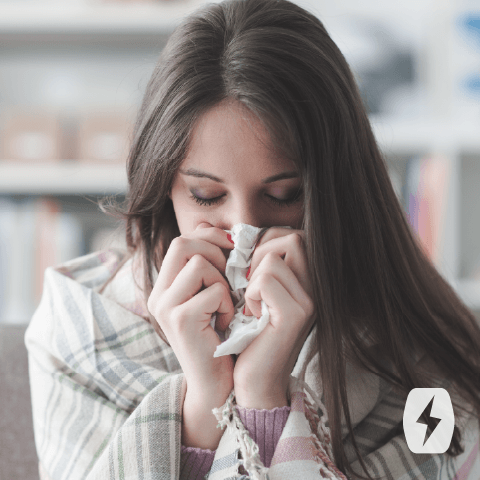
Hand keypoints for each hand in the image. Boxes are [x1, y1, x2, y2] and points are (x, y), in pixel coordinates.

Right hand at [146, 222, 235, 448]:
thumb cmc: (219, 336)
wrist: (215, 383)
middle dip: (216, 251)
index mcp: (164, 287)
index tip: (232, 247)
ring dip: (222, 281)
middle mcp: (158, 294)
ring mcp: (165, 307)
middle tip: (230, 273)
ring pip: (200, 263)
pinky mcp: (180, 320)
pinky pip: (214, 291)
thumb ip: (208, 266)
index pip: (181, 240)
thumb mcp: (211, 296)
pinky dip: (228, 304)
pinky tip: (226, 322)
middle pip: (183, 243)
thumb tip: (215, 230)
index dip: (209, 237)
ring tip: (225, 304)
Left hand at [233, 228, 314, 408]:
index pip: (291, 235)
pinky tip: (252, 315)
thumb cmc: (249, 333)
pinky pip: (265, 280)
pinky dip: (250, 295)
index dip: (264, 243)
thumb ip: (256, 263)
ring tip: (252, 304)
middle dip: (259, 254)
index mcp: (307, 280)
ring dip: (252, 279)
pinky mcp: (296, 314)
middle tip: (249, 283)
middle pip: (290, 238)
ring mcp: (309, 300)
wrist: (254, 379)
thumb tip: (235, 233)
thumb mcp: (255, 292)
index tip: (249, 270)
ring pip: (272, 258)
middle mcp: (315, 287)